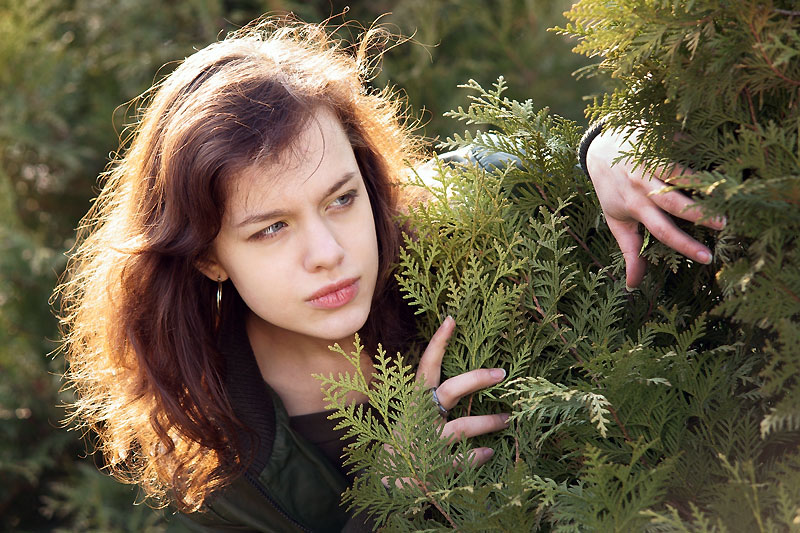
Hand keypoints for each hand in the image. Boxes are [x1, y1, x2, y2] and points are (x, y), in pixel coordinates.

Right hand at [415, 316, 508, 466]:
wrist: (383, 486)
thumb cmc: (404, 445)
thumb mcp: (412, 419)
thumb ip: (431, 404)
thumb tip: (461, 385)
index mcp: (414, 403)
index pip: (426, 368)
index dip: (438, 344)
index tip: (452, 319)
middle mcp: (419, 418)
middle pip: (448, 392)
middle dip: (475, 380)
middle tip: (501, 373)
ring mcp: (425, 443)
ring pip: (460, 428)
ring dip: (487, 422)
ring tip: (507, 419)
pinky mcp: (431, 468)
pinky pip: (459, 460)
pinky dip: (476, 456)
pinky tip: (490, 452)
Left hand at [586, 129, 725, 287]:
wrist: (601, 148)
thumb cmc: (612, 189)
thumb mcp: (616, 221)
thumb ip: (628, 250)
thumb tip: (634, 285)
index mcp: (634, 205)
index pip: (661, 230)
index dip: (684, 245)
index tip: (708, 258)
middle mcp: (642, 183)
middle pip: (672, 202)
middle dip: (698, 213)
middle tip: (724, 225)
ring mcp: (650, 161)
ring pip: (678, 173)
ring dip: (702, 184)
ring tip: (726, 195)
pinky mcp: (659, 141)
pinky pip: (683, 150)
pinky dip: (701, 157)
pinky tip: (722, 166)